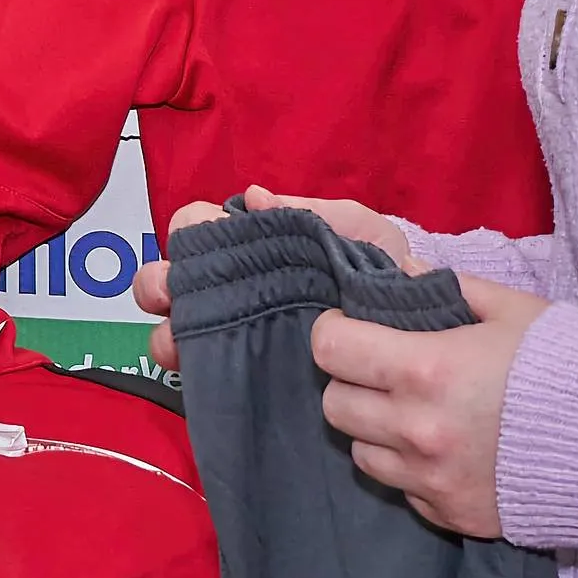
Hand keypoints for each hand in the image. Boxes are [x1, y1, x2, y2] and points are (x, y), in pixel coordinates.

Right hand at [133, 190, 423, 366]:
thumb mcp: (357, 231)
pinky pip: (205, 379)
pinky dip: (194, 376)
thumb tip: (253, 197)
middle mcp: (232, 290)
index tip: (198, 248)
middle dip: (159, 286)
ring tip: (180, 348)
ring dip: (168, 335)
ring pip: (173, 332)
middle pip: (167, 279)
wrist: (419, 331)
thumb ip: (310, 213)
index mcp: (252, 246)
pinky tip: (201, 378)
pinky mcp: (248, 380)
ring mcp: (236, 336)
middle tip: (172, 301)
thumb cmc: (384, 268)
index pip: (195, 228)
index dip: (189, 235)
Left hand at [313, 273, 549, 538]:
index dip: (335, 332)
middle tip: (384, 370)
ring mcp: (432, 481)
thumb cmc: (571, 364)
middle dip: (352, 381)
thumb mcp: (510, 307)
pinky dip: (413, 471)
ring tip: (417, 412)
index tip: (353, 327)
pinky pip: (405, 492)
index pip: (330, 349)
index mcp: (424, 369)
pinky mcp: (453, 517)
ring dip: (377, 430)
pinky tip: (450, 451)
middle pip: (335, 406)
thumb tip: (396, 273)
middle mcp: (417, 431)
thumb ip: (443, 287)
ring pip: (362, 455)